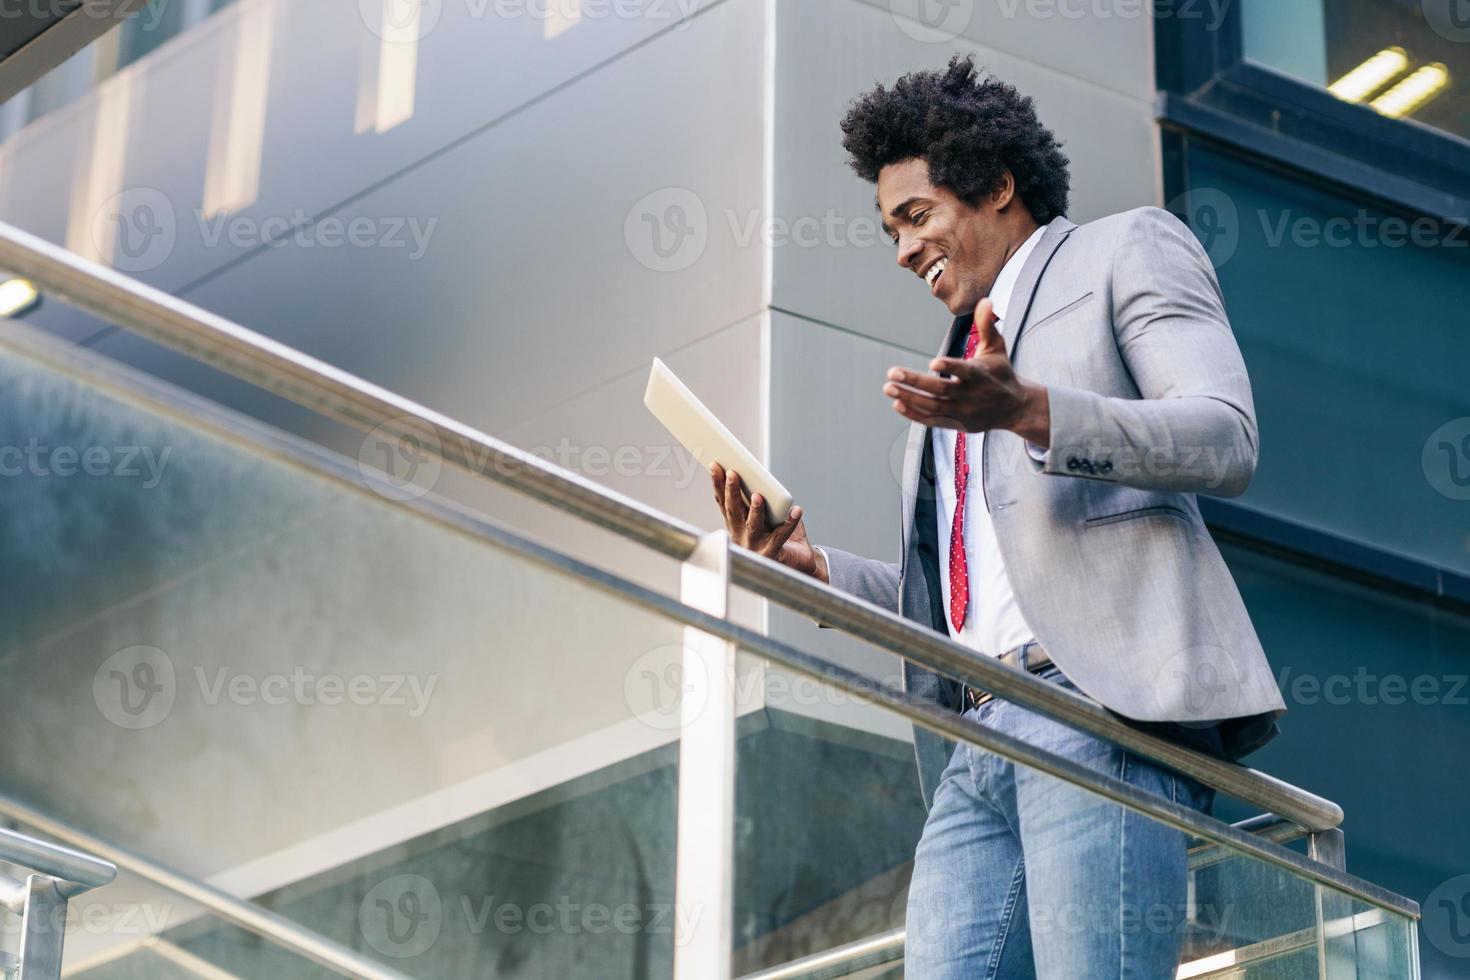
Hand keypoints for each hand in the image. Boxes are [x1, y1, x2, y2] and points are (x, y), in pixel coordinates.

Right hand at [709, 463, 827, 581]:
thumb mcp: (766, 513)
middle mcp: (741, 537)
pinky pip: (782, 535)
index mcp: (736, 525)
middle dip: (732, 492)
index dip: (718, 484)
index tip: (715, 466)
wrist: (797, 562)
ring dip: (755, 510)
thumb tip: (760, 476)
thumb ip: (760, 498)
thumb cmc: (779, 533)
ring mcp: (756, 547)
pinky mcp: (773, 553)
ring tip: (758, 496)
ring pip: (753, 526)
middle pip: (733, 512)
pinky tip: (796, 511)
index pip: (723, 503)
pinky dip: (790, 522)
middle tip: (733, 473)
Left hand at [882, 297, 1050, 445]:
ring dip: (909, 397)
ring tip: (888, 387)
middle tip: (891, 373)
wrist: (1016, 408)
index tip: (933, 363)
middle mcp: (971, 395)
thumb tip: (985, 300)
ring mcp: (963, 411)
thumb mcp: (996, 348)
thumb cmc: (1001, 373)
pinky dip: (914, 414)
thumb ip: (986, 325)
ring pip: (932, 407)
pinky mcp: (958, 424)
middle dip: (915, 382)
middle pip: (940, 390)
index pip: (964, 371)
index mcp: (980, 374)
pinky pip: (932, 421)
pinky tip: (897, 403)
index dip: (949, 367)